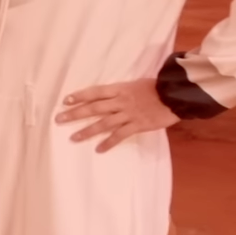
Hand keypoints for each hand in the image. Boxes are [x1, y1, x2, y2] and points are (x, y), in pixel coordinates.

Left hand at [55, 79, 179, 151]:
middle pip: (94, 107)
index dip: (80, 96)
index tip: (65, 100)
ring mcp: (129, 114)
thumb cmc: (157, 88)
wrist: (176, 95)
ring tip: (73, 138)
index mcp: (120, 89)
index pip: (95, 92)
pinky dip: (109, 142)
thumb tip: (108, 96)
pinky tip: (99, 149)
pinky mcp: (138, 125)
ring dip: (87, 131)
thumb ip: (121, 91)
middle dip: (75, 113)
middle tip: (59, 119)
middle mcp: (121, 101)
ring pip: (103, 123)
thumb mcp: (136, 84)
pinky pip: (120, 135)